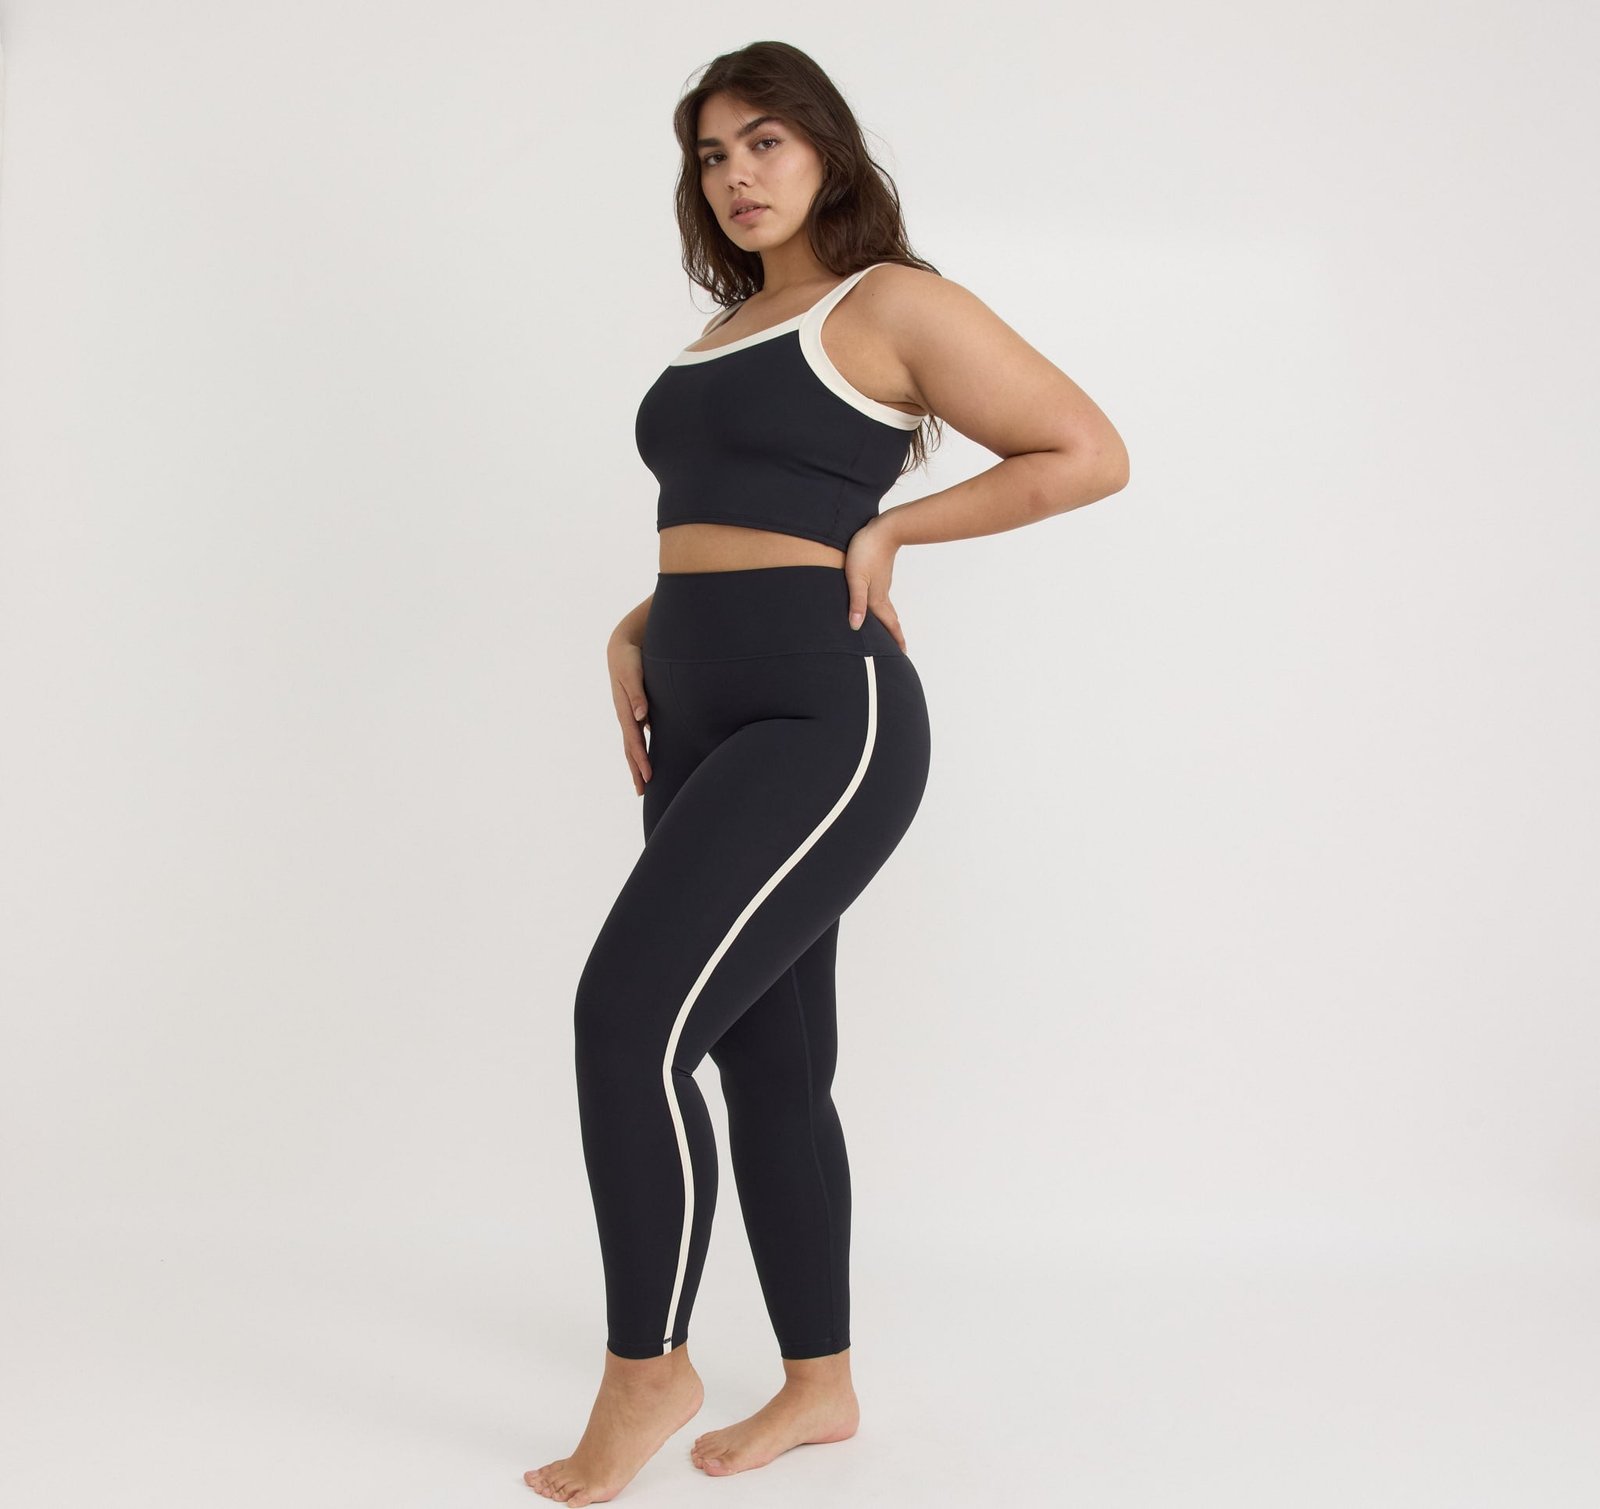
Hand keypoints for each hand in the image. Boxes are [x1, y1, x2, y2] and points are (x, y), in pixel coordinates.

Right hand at [607, 633, 651, 795]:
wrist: (622, 645)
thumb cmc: (629, 657)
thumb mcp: (633, 672)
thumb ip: (637, 693)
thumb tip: (640, 716)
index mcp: (625, 710)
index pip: (634, 741)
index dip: (641, 760)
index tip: (648, 777)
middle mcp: (626, 715)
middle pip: (630, 748)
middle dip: (636, 769)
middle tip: (642, 791)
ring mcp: (630, 714)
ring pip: (633, 743)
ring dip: (637, 762)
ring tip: (643, 781)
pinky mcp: (636, 709)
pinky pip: (638, 734)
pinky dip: (642, 748)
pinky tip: (649, 757)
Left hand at [843, 517, 907, 651]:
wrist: (884, 529)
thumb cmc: (866, 551)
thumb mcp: (856, 578)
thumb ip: (856, 602)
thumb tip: (856, 626)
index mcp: (876, 598)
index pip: (888, 623)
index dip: (895, 638)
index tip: (903, 652)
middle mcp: (882, 593)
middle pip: (891, 618)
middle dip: (895, 633)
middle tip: (901, 647)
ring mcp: (882, 583)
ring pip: (887, 607)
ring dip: (890, 620)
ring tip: (891, 629)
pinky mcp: (880, 574)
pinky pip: (883, 597)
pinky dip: (884, 607)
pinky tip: (879, 604)